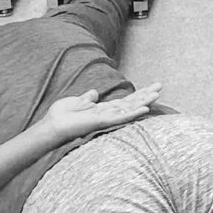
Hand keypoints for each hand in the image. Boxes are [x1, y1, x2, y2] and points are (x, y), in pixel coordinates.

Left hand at [37, 83, 162, 145]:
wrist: (52, 127)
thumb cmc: (61, 116)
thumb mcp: (76, 102)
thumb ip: (87, 98)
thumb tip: (94, 92)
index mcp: (102, 109)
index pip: (124, 101)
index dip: (137, 94)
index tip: (150, 87)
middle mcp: (107, 114)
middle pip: (130, 103)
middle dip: (145, 95)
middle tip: (160, 86)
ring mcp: (106, 118)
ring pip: (129, 109)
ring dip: (144, 101)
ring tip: (157, 94)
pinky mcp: (102, 122)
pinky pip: (120, 117)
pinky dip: (133, 113)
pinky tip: (144, 109)